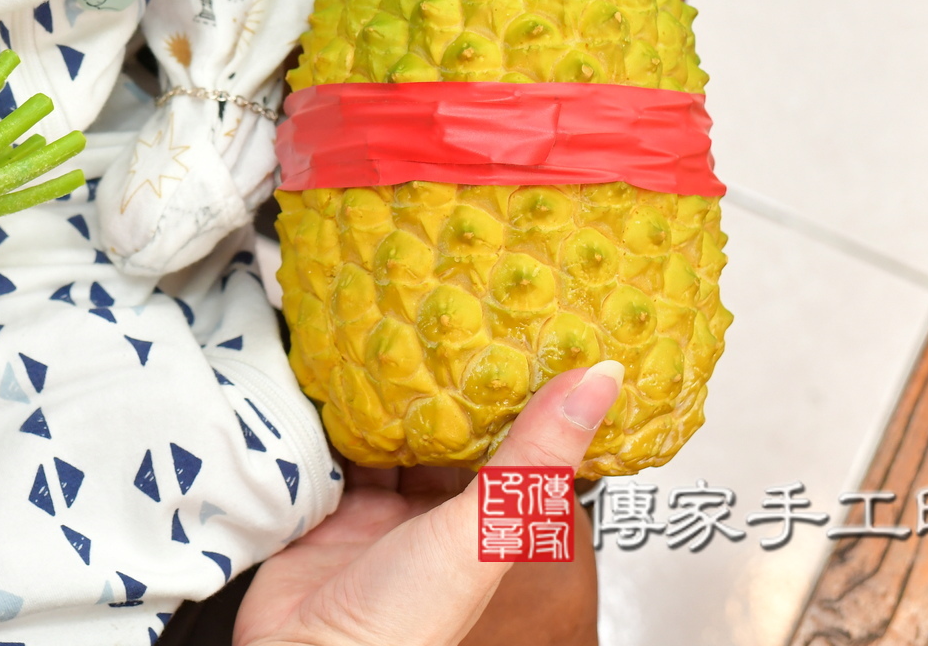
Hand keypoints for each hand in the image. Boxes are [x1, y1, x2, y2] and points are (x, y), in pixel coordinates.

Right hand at [234, 362, 619, 645]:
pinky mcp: (326, 510)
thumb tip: (601, 381)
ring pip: (387, 436)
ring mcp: (378, 515)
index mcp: (486, 526)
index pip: (508, 444)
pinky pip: (333, 448)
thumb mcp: (483, 528)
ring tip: (390, 329)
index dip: (515, 391)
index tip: (521, 330)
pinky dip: (334, 415)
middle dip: (442, 382)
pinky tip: (336, 377)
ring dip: (385, 393)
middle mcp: (435, 519)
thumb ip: (534, 456)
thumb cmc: (408, 619)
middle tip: (446, 311)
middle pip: (442, 434)